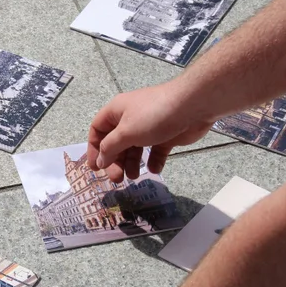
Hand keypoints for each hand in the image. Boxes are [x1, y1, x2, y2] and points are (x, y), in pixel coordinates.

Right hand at [87, 80, 211, 182]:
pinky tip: (154, 169)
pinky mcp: (166, 135)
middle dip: (115, 161)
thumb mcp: (126, 132)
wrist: (191, 107)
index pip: (98, 130)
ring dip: (132, 163)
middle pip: (116, 143)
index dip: (94, 149)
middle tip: (118, 179)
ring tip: (134, 176)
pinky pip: (155, 151)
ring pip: (135, 148)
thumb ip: (110, 148)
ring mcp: (149, 127)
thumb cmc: (152, 116)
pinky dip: (153, 161)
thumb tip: (99, 161)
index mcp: (117, 111)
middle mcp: (130, 119)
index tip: (95, 168)